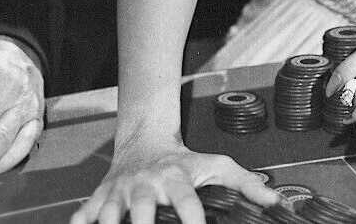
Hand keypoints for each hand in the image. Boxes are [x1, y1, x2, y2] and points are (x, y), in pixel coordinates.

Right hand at [69, 139, 278, 223]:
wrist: (144, 141)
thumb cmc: (184, 160)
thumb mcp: (217, 166)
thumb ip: (246, 184)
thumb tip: (274, 201)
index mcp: (176, 178)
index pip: (186, 201)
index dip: (192, 218)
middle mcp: (147, 184)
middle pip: (143, 208)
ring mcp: (120, 191)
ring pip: (110, 211)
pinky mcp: (99, 197)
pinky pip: (83, 214)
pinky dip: (80, 223)